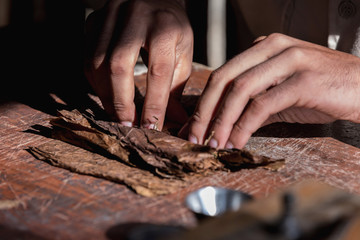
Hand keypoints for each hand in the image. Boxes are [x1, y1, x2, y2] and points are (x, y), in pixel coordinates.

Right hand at [84, 0, 192, 128]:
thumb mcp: (183, 54)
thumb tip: (174, 122)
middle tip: (126, 124)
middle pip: (119, 65)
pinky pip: (87, 56)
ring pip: (97, 61)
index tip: (151, 127)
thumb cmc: (171, 29)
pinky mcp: (94, 20)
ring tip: (115, 113)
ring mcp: (111, 16)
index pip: (158, 71)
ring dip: (105, 94)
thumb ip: (176, 87)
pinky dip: (95, 81)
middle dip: (121, 101)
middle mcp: (136, 17)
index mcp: (165, 27)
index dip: (153, 103)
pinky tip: (106, 93)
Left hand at [182, 33, 359, 148]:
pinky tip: (238, 141)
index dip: (204, 102)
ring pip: (240, 90)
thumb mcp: (280, 94)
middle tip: (194, 137)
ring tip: (213, 143)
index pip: (223, 74)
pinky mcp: (303, 80)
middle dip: (205, 111)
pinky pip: (263, 104)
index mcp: (263, 47)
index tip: (193, 128)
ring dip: (222, 121)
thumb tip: (222, 124)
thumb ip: (252, 103)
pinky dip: (245, 126)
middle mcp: (272, 47)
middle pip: (224, 79)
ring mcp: (289, 60)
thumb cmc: (322, 92)